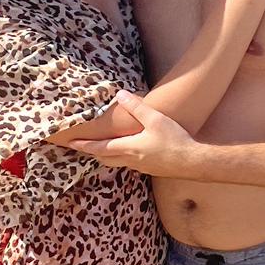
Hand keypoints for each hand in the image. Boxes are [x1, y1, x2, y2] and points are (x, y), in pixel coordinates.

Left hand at [62, 91, 201, 176]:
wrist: (192, 163)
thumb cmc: (174, 141)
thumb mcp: (155, 119)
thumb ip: (137, 107)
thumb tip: (120, 95)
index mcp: (128, 148)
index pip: (99, 148)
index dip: (84, 146)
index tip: (71, 144)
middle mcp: (131, 160)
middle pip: (105, 158)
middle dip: (92, 152)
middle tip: (81, 147)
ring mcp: (141, 167)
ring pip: (116, 163)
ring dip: (106, 156)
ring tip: (100, 149)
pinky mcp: (150, 169)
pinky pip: (129, 164)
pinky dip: (121, 158)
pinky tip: (127, 152)